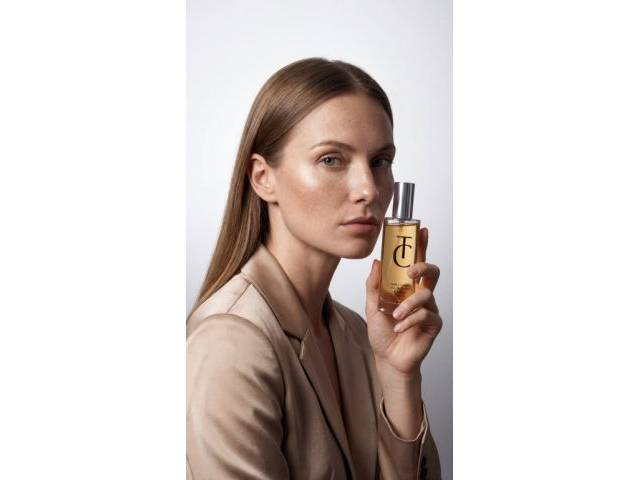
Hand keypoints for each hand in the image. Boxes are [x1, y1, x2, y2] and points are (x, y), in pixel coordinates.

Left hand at [365, 227, 442, 375]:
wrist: (387, 358)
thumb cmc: (382, 331)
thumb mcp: (372, 305)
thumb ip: (374, 285)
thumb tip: (377, 262)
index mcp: (407, 287)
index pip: (417, 261)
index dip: (422, 245)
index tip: (422, 230)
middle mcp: (420, 294)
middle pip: (432, 272)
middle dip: (423, 267)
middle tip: (410, 271)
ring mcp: (429, 309)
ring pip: (426, 295)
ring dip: (408, 304)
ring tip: (395, 315)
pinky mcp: (433, 325)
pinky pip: (426, 315)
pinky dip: (410, 320)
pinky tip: (399, 328)